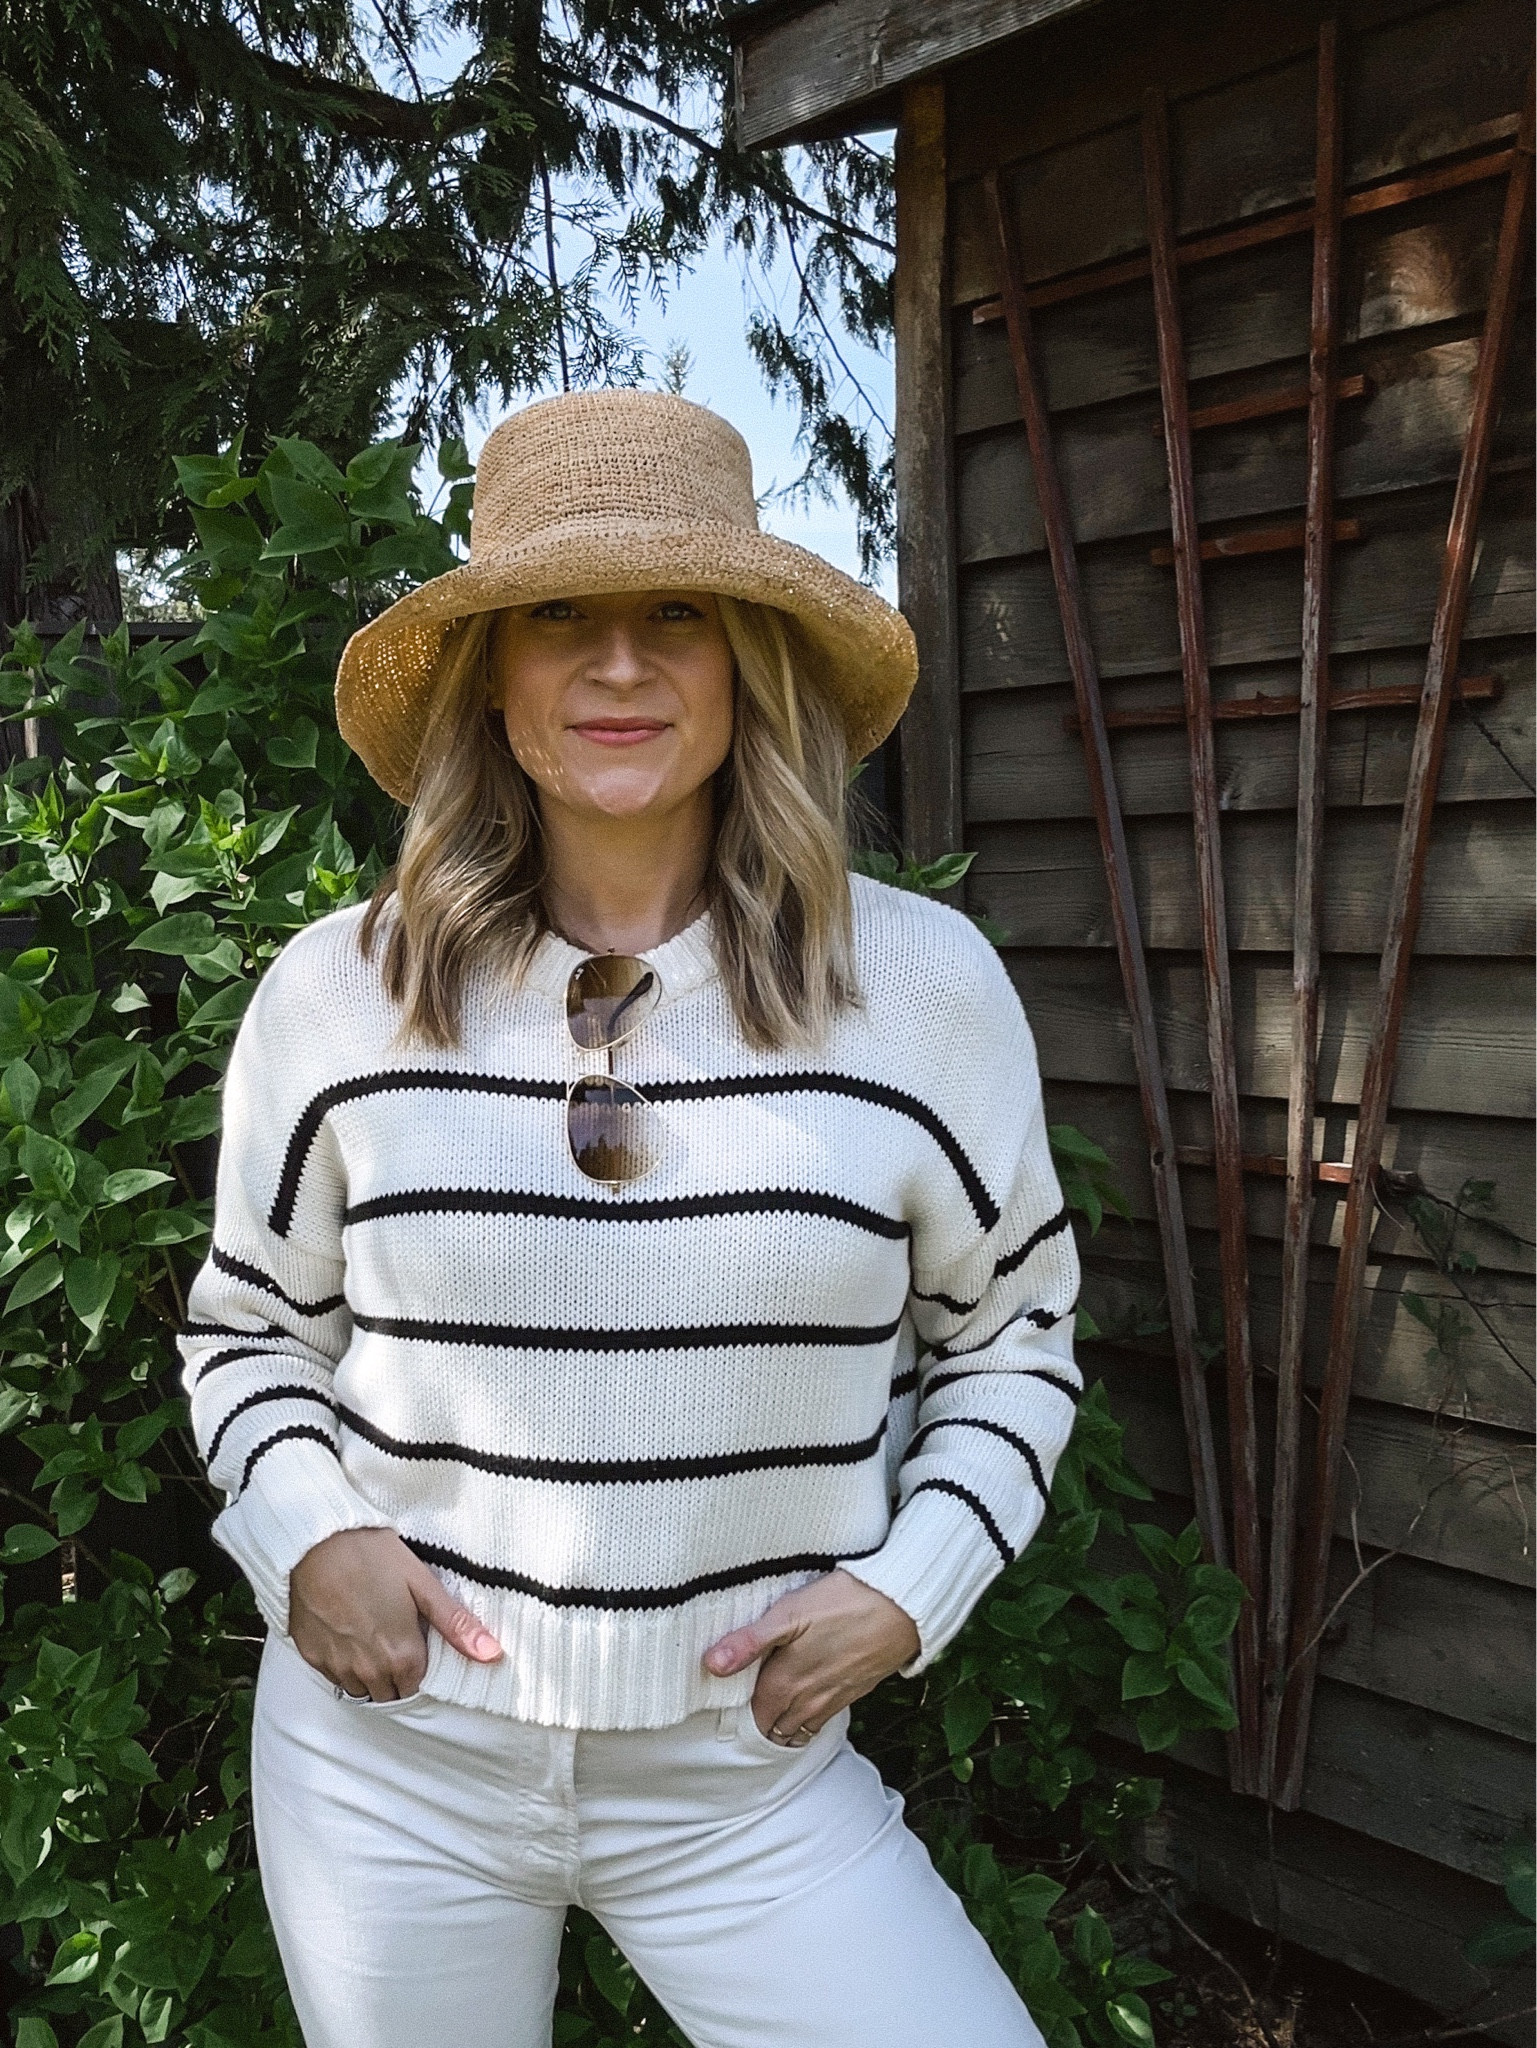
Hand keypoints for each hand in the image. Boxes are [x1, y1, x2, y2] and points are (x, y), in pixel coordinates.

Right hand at [289, 1527, 502, 1700]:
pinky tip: (346, 1635)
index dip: (418, 1668)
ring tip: (371, 1638)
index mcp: (403, 1656)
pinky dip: (343, 1665)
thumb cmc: (373, 1556)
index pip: (416, 1687)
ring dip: (369, 1675)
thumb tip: (494, 1654)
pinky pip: (334, 1676)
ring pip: (360, 1690)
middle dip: (396, 1677)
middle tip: (394, 1642)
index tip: (416, 1646)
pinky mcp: (312, 1657)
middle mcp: (370, 1671)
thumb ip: (456, 1625)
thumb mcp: (422, 1584)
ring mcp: (338, 1667)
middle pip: (389, 1694)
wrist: (316, 1542)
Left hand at [703, 1570, 919, 1743]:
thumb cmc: (842, 1602)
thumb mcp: (788, 1614)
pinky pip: (823, 1720)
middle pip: (776, 1727)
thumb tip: (711, 1664)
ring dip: (784, 1727)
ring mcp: (834, 1699)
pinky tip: (806, 1705)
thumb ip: (750, 1641)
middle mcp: (808, 1699)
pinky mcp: (855, 1692)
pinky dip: (809, 1721)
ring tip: (772, 1714)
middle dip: (760, 1724)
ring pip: (800, 1729)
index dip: (739, 1711)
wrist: (900, 1606)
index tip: (727, 1703)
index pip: (754, 1713)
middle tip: (747, 1710)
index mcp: (786, 1682)